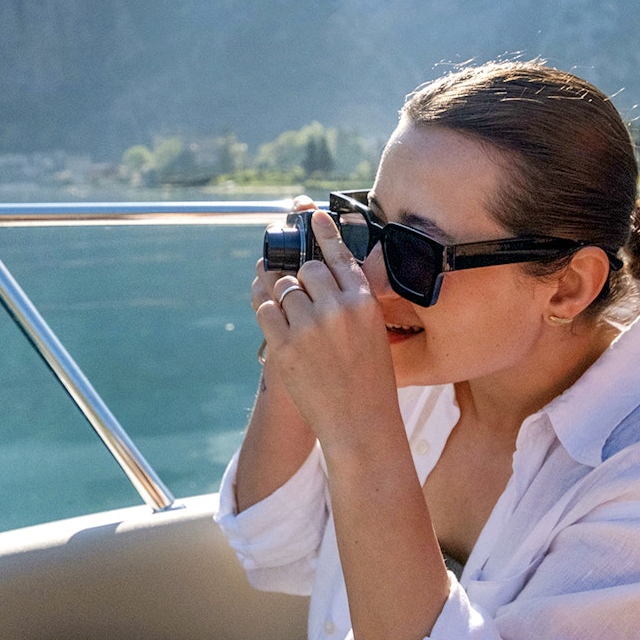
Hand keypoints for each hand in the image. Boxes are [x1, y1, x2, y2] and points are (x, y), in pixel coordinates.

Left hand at [255, 210, 399, 451]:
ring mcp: (308, 328)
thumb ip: (353, 300)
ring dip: (282, 296)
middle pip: (306, 271)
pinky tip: (273, 315)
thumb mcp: (374, 331)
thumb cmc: (370, 380)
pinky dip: (267, 310)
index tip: (311, 215)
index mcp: (363, 302)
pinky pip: (265, 311)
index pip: (339, 256)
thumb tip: (325, 273)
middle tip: (304, 296)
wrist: (360, 423)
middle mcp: (336, 309)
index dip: (323, 233)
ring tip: (290, 311)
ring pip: (283, 289)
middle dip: (301, 279)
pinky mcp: (284, 347)